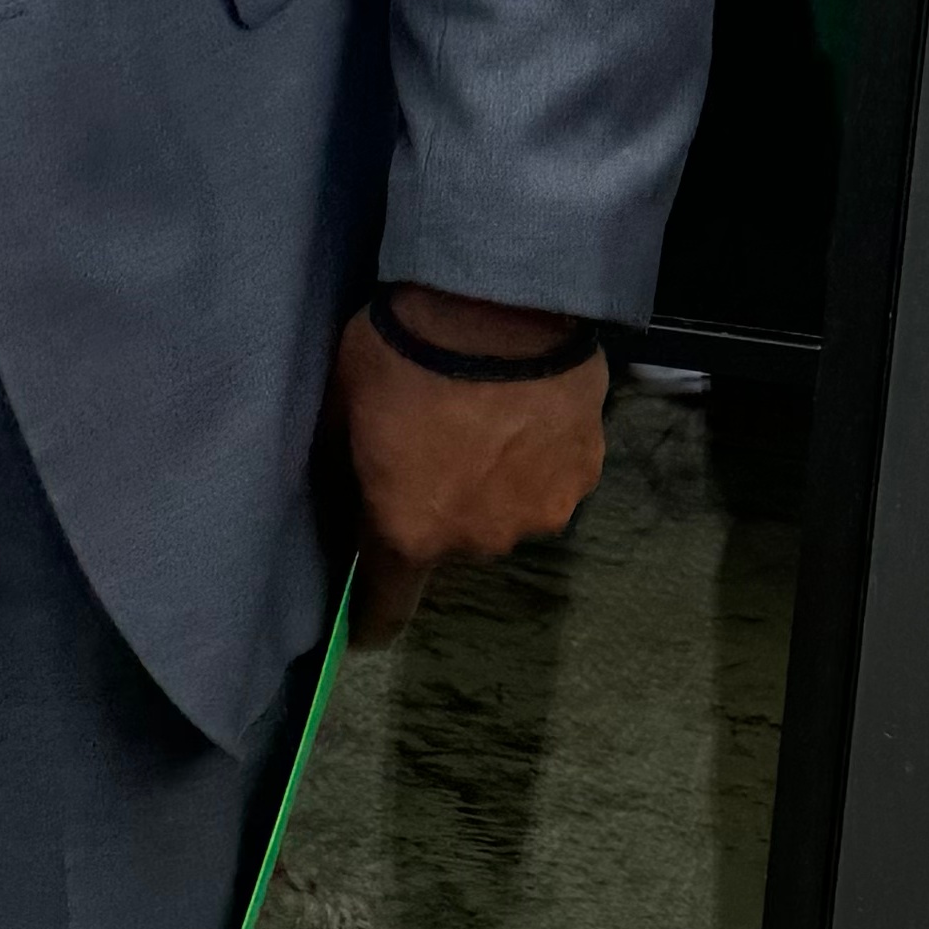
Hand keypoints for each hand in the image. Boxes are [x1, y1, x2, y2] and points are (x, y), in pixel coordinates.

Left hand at [330, 288, 608, 642]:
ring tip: (485, 422)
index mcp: (410, 532)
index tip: (369, 626)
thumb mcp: (342, 407)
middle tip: (434, 450)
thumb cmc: (401, 354)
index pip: (389, 604)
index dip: (376, 617)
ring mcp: (541, 511)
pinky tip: (526, 410)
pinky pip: (552, 477)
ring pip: (507, 510)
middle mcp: (480, 540)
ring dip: (495, 482)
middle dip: (441, 509)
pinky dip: (538, 455)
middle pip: (453, 544)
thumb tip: (342, 492)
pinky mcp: (586, 474)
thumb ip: (343, 466)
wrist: (497, 303)